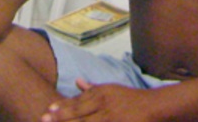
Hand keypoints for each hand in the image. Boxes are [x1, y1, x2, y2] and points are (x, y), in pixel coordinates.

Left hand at [40, 79, 156, 121]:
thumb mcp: (111, 89)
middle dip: (61, 118)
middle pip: (79, 114)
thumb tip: (77, 81)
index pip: (77, 102)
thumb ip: (92, 89)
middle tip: (44, 120)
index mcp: (101, 93)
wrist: (153, 107)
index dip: (62, 107)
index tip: (48, 110)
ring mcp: (111, 119)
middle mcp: (104, 105)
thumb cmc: (130, 99)